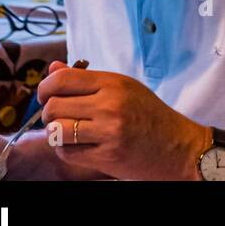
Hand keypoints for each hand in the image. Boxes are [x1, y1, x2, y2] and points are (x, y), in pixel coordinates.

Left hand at [38, 60, 207, 180]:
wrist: (179, 147)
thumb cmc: (151, 116)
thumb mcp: (124, 88)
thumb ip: (88, 79)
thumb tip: (53, 69)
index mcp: (114, 83)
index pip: (62, 79)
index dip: (45, 88)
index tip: (46, 96)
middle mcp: (110, 104)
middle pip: (54, 106)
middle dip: (49, 114)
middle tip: (59, 117)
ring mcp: (108, 132)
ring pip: (56, 130)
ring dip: (56, 133)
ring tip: (68, 133)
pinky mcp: (107, 156)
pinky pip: (67, 152)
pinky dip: (66, 150)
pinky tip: (80, 146)